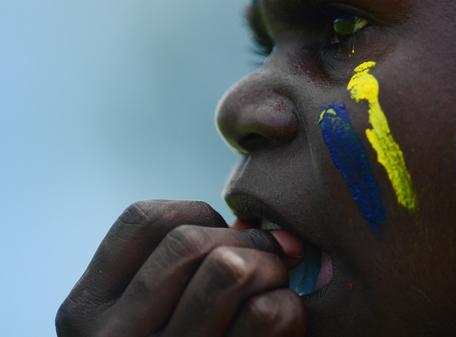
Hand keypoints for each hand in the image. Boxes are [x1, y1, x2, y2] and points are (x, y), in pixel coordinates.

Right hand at [56, 200, 305, 336]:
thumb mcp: (146, 313)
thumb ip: (185, 263)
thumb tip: (261, 225)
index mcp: (86, 310)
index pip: (145, 220)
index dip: (199, 215)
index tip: (223, 238)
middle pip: (191, 241)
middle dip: (244, 240)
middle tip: (266, 261)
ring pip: (230, 268)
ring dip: (270, 266)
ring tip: (275, 283)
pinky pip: (269, 314)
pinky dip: (288, 305)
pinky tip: (282, 320)